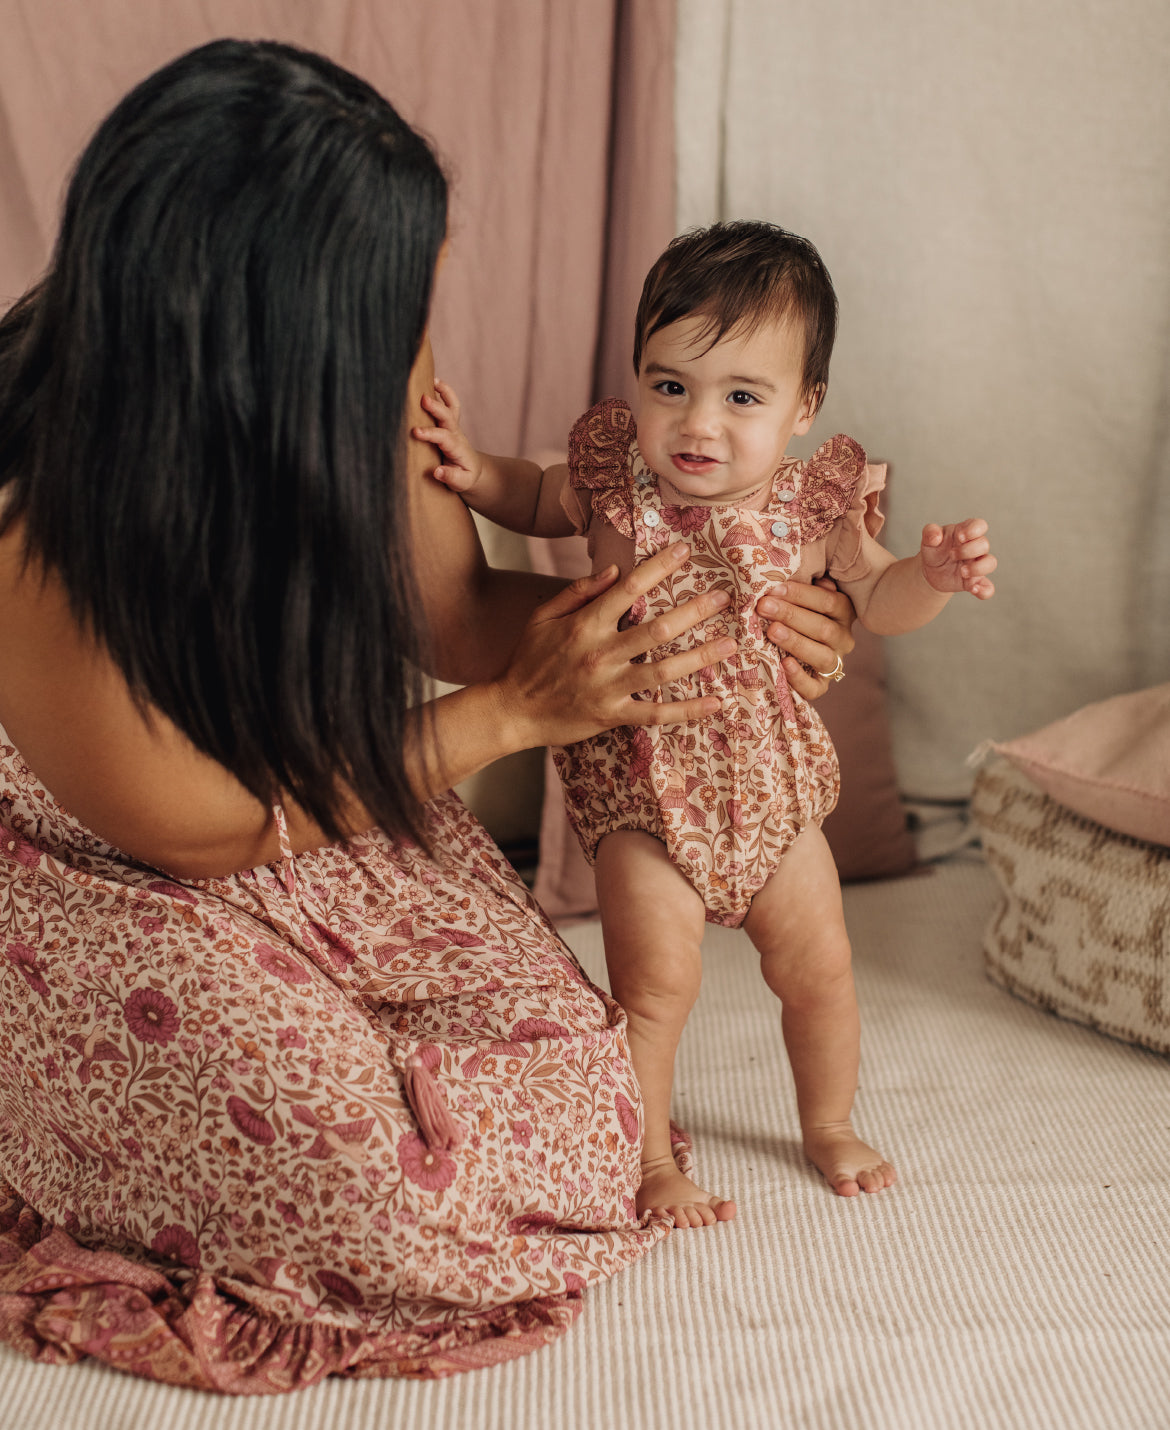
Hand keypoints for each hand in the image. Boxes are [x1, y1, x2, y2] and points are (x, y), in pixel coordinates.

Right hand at [411, 379, 482, 491]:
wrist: (472, 470)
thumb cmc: (464, 477)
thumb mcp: (461, 483)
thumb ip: (451, 477)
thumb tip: (437, 472)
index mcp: (456, 448)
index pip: (443, 437)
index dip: (430, 434)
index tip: (415, 432)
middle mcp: (455, 433)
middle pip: (448, 417)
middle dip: (437, 407)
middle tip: (423, 399)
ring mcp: (453, 425)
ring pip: (452, 405)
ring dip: (444, 391)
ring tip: (432, 380)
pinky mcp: (449, 421)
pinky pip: (449, 403)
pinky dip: (443, 391)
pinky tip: (433, 381)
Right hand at [492, 542, 737, 747]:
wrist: (512, 711)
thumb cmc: (528, 660)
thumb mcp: (543, 617)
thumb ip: (578, 591)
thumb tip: (614, 569)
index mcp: (585, 625)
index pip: (629, 589)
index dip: (659, 567)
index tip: (685, 551)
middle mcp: (600, 654)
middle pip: (657, 629)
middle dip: (694, 611)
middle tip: (724, 598)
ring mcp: (609, 688)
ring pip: (663, 670)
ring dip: (700, 657)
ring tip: (730, 645)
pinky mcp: (612, 716)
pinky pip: (656, 713)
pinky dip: (687, 710)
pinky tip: (715, 702)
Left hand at [756, 578, 856, 699]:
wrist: (796, 654)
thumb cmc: (797, 614)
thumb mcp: (804, 598)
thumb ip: (808, 585)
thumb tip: (812, 575)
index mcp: (842, 613)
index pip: (828, 601)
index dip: (801, 594)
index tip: (774, 588)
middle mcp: (843, 639)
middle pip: (823, 628)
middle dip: (791, 615)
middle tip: (763, 607)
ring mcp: (834, 664)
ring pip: (822, 656)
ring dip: (796, 642)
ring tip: (772, 631)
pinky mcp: (820, 686)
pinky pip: (814, 687)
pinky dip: (799, 677)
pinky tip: (784, 663)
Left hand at [920, 518, 996, 597]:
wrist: (931, 570)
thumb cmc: (935, 549)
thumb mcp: (929, 540)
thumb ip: (930, 532)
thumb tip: (935, 535)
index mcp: (965, 532)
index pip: (980, 525)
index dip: (974, 530)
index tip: (959, 537)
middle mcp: (975, 547)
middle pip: (984, 545)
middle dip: (968, 551)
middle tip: (951, 555)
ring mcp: (977, 564)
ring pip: (991, 563)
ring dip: (978, 568)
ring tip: (962, 572)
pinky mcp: (974, 581)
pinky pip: (987, 587)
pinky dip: (984, 590)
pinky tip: (973, 590)